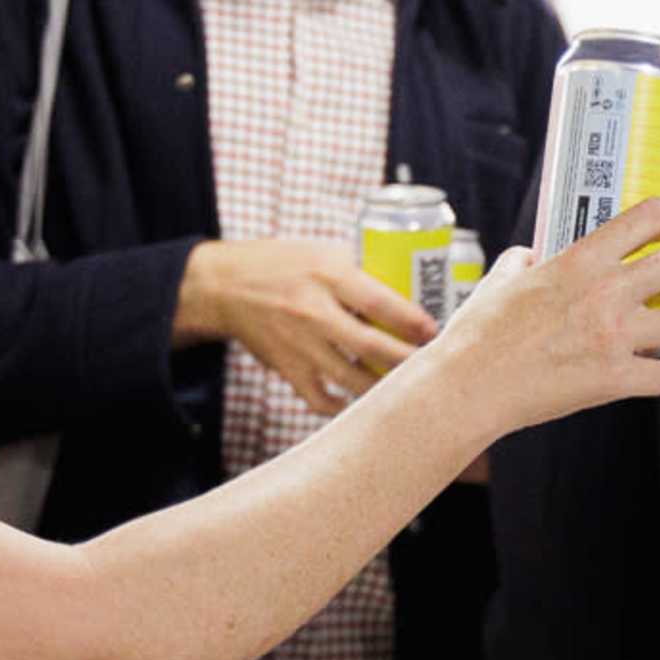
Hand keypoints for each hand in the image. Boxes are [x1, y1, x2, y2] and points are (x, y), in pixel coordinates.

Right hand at [176, 238, 441, 415]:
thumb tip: (414, 295)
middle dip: (408, 360)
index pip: (379, 302)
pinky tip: (362, 404)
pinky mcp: (286, 368)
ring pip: (351, 380)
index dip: (413, 321)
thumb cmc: (283, 264)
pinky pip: (320, 400)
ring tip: (409, 388)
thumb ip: (360, 274)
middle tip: (434, 366)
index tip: (436, 332)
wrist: (224, 286)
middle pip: (371, 347)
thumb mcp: (323, 252)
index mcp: (328, 273)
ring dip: (384, 388)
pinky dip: (344, 407)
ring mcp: (298, 344)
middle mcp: (313, 310)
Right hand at [413, 196, 659, 437]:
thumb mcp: (501, 279)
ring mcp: (614, 336)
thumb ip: (524, 261)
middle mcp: (605, 291)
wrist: (467, 386)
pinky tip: (640, 374)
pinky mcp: (615, 380)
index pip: (650, 216)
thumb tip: (531, 256)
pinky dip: (657, 377)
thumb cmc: (478, 334)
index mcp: (580, 259)